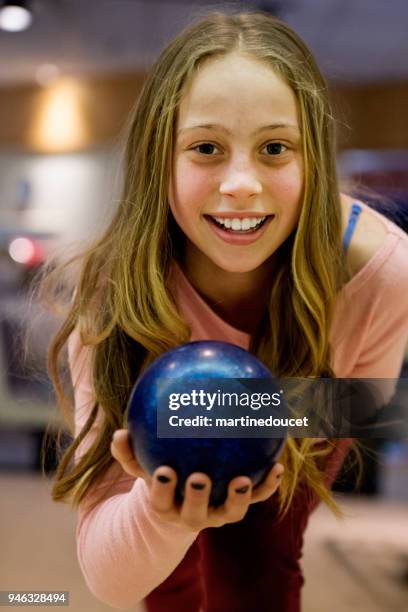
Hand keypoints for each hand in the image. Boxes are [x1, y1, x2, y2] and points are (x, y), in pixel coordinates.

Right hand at [110, 428, 283, 530]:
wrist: (180, 501)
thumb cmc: (159, 473)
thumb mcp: (141, 465)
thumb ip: (128, 452)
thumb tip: (118, 433)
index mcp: (165, 507)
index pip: (160, 502)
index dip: (162, 490)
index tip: (163, 471)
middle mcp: (192, 515)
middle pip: (194, 513)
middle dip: (196, 498)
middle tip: (198, 477)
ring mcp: (218, 514)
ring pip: (230, 512)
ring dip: (238, 498)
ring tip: (243, 479)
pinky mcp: (238, 506)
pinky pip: (256, 497)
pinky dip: (267, 485)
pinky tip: (277, 466)